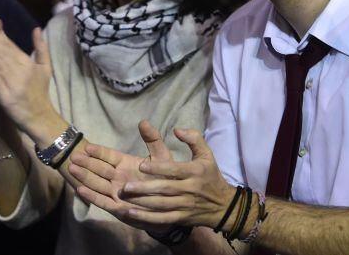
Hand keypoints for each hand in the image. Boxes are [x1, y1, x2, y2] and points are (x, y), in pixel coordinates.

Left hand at [0, 17, 52, 134]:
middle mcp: (23, 71)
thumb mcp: (44, 68)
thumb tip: (37, 28)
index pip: (11, 45)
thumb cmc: (40, 92)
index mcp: (29, 64)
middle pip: (3, 52)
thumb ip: (41, 48)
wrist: (40, 118)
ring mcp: (15, 84)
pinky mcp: (8, 97)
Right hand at [69, 120, 172, 231]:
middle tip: (74, 156)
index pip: (108, 156)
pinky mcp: (118, 208)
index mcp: (126, 164)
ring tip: (72, 168)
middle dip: (86, 163)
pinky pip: (102, 201)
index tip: (88, 147)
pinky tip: (80, 189)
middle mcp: (118, 177)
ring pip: (97, 183)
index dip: (99, 152)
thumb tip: (143, 121)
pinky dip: (91, 196)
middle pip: (99, 169)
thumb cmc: (167, 179)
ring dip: (84, 176)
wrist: (174, 205)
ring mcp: (116, 193)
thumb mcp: (162, 158)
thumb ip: (153, 140)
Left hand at [117, 127, 233, 228]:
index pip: (174, 170)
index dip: (158, 169)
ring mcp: (185, 205)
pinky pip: (163, 218)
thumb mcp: (206, 154)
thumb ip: (194, 138)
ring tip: (125, 198)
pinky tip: (131, 213)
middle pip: (165, 189)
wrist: (223, 206)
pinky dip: (147, 218)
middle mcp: (190, 189)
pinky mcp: (181, 218)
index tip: (140, 165)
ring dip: (142, 202)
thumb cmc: (210, 176)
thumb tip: (177, 130)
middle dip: (144, 188)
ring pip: (161, 205)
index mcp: (195, 171)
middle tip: (125, 186)